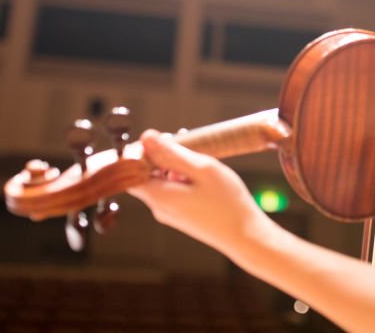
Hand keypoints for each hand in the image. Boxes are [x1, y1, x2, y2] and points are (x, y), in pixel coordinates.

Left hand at [128, 129, 270, 255]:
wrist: (246, 237)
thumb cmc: (227, 203)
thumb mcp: (202, 170)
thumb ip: (172, 153)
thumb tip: (146, 137)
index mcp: (158, 196)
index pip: (128, 171)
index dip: (138, 151)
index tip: (158, 137)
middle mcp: (158, 207)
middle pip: (146, 174)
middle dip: (161, 153)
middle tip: (184, 138)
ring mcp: (169, 213)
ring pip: (161, 181)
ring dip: (175, 164)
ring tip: (200, 153)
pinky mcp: (181, 216)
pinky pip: (173, 191)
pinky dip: (183, 177)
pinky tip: (202, 172)